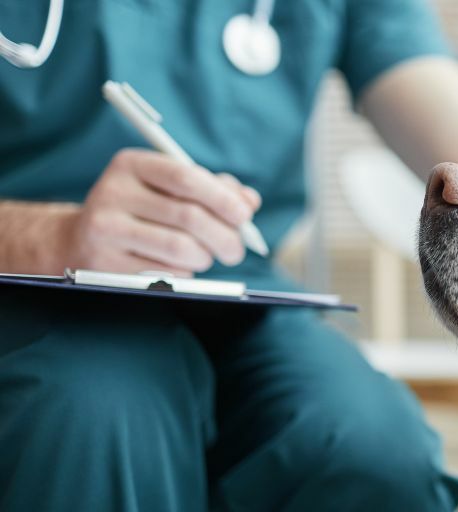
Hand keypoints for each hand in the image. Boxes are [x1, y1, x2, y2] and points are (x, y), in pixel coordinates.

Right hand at [59, 149, 260, 275]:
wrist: (81, 240)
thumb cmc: (142, 210)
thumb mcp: (170, 189)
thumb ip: (213, 189)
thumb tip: (249, 201)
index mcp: (131, 164)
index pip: (186, 178)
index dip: (222, 199)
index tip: (244, 216)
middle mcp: (113, 192)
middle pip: (189, 217)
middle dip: (225, 237)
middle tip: (236, 250)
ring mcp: (105, 229)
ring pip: (180, 248)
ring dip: (205, 257)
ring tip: (206, 257)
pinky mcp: (104, 264)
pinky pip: (165, 273)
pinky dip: (185, 273)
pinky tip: (178, 267)